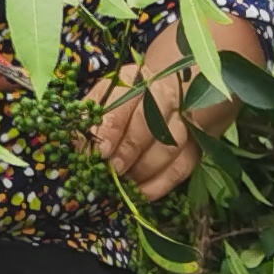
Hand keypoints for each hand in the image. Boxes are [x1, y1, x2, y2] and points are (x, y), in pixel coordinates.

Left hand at [88, 35, 235, 200]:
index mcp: (136, 80)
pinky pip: (182, 167)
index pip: (125, 104)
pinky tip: (142, 193)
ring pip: (170, 146)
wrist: (171, 87)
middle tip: (114, 169)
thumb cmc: (129, 96)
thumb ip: (91, 117)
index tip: (100, 152)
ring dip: (145, 168)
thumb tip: (77, 146)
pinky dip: (161, 184)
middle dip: (130, 150)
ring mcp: (185, 121)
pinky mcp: (196, 144)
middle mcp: (165, 96)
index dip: (111, 130)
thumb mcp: (107, 96)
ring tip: (125, 182)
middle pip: (151, 124)